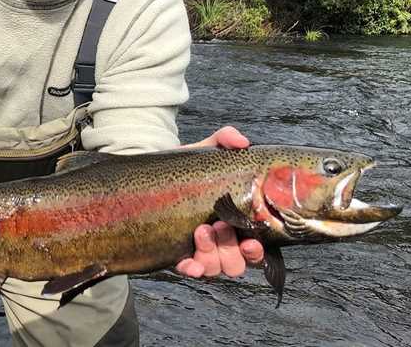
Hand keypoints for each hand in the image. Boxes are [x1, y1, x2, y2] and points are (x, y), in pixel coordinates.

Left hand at [176, 126, 263, 277]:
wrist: (154, 176)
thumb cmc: (189, 168)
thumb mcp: (206, 150)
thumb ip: (224, 140)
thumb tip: (242, 142)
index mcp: (235, 223)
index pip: (254, 248)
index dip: (255, 250)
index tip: (250, 239)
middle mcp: (221, 242)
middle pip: (236, 263)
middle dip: (229, 248)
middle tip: (218, 226)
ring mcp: (200, 250)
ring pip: (216, 268)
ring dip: (211, 255)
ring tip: (200, 231)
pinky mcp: (177, 254)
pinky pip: (189, 270)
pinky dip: (192, 270)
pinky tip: (188, 264)